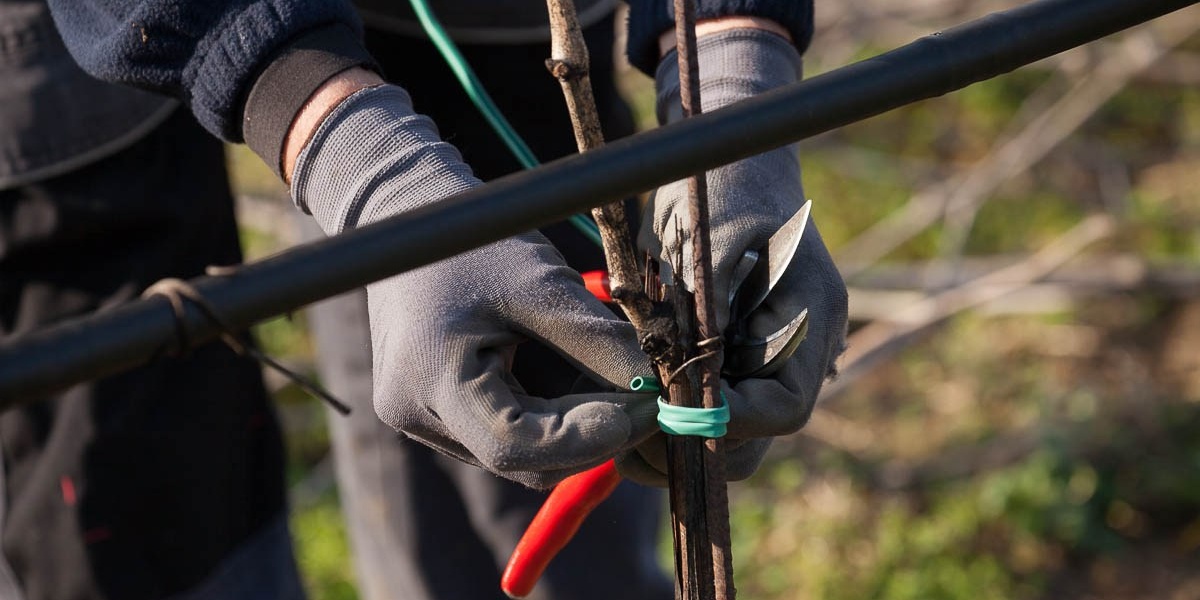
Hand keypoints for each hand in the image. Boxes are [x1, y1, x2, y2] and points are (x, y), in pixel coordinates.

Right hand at [290, 83, 658, 488]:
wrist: (409, 222)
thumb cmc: (473, 242)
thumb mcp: (542, 285)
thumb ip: (598, 342)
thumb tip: (657, 388)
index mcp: (430, 379)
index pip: (516, 447)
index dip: (589, 438)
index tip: (648, 408)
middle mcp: (417, 413)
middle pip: (520, 460)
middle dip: (591, 438)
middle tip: (647, 402)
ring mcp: (422, 418)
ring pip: (517, 453)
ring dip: (575, 430)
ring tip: (617, 383)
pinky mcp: (435, 412)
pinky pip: (504, 433)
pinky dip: (551, 417)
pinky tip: (580, 380)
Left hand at [620, 28, 847, 485]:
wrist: (728, 151)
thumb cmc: (722, 181)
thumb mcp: (712, 232)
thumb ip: (707, 301)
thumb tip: (698, 373)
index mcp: (809, 316)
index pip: (785, 406)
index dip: (731, 423)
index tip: (671, 416)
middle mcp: (796, 347)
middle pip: (758, 434)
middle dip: (698, 443)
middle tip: (634, 438)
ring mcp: (765, 353)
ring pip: (730, 430)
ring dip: (679, 435)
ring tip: (625, 426)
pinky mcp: (733, 353)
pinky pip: (708, 403)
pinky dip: (672, 412)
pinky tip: (632, 402)